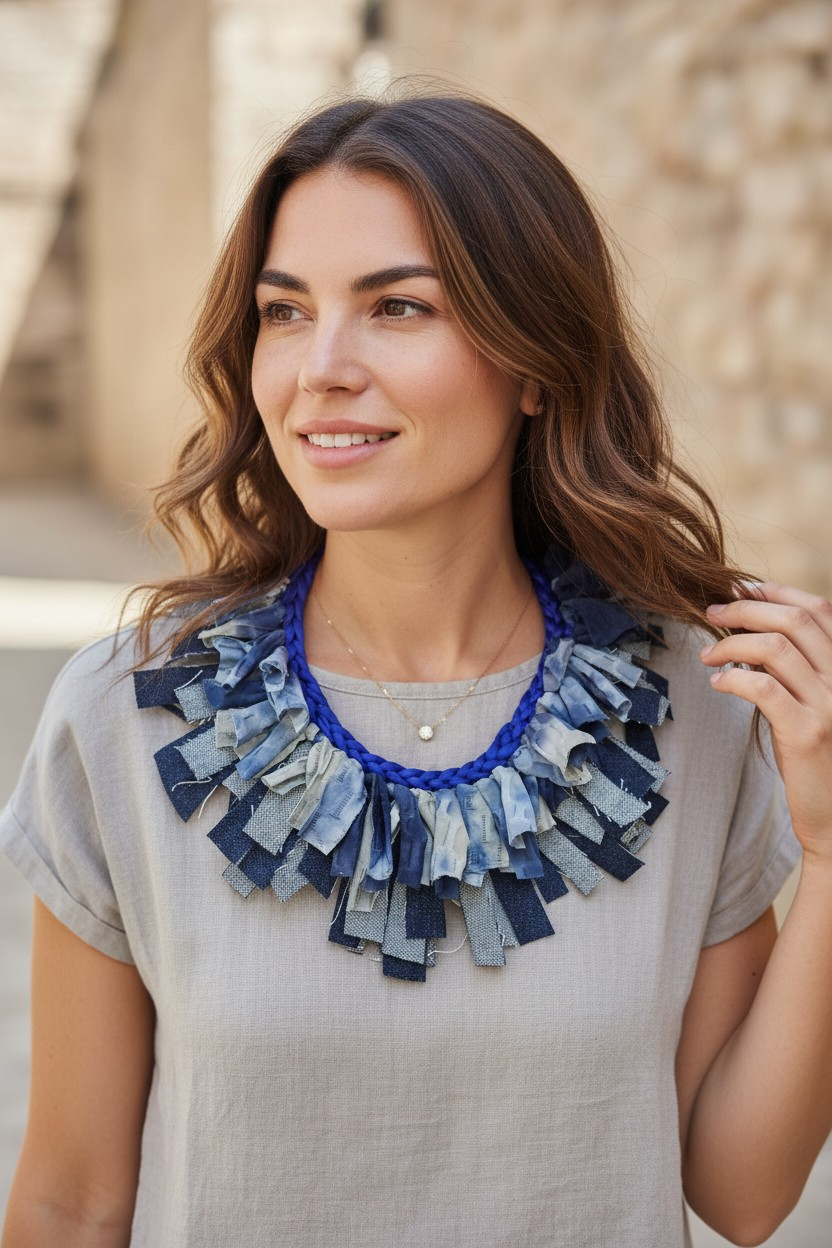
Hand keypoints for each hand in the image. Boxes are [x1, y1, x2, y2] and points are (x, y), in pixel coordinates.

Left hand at [699, 583, 831, 861]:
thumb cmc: (819, 759)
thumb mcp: (813, 703)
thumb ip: (794, 670)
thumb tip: (752, 631)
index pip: (819, 610)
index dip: (777, 591)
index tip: (740, 589)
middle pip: (795, 620)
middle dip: (747, 610)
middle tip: (711, 614)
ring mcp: (831, 706)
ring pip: (776, 649)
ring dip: (732, 644)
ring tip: (707, 654)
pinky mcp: (808, 734)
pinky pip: (764, 689)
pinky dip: (734, 679)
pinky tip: (717, 684)